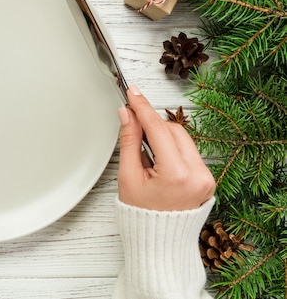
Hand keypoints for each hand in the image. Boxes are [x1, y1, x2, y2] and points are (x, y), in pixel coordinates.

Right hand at [117, 85, 214, 210]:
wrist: (160, 242)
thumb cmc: (141, 216)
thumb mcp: (129, 177)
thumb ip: (129, 141)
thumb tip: (127, 114)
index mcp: (177, 175)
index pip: (159, 130)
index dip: (143, 108)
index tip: (133, 93)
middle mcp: (198, 174)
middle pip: (173, 130)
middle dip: (152, 124)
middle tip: (131, 122)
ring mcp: (206, 176)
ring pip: (182, 138)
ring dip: (162, 136)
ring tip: (144, 151)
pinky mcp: (207, 178)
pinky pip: (188, 151)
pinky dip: (172, 148)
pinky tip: (157, 158)